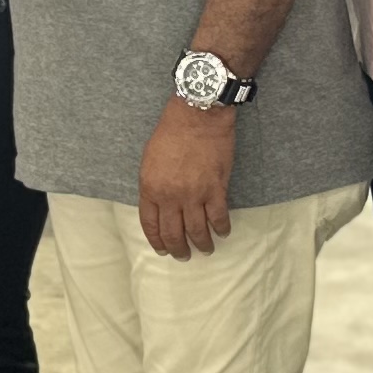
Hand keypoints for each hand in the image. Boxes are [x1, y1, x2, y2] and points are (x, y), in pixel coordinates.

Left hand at [136, 104, 236, 259]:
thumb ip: (153, 185)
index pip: (150, 225)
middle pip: (173, 233)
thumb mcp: (149, 159)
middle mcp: (170, 197)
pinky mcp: (215, 189)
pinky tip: (223, 233)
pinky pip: (218, 217)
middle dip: (179, 249)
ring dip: (202, 244)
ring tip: (206, 250)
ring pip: (197, 231)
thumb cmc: (171, 132)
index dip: (157, 241)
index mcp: (150, 188)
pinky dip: (221, 228)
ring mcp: (194, 195)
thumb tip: (160, 204)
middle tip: (184, 256)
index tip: (163, 249)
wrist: (197, 116)